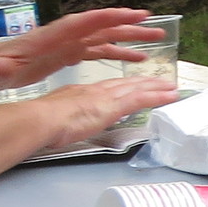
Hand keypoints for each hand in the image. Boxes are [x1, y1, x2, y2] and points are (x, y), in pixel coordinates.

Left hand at [0, 8, 165, 96]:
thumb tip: (1, 66)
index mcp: (48, 37)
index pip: (83, 23)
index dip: (109, 17)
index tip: (134, 14)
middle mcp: (61, 37)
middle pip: (100, 26)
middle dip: (127, 25)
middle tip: (155, 26)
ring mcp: (65, 45)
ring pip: (103, 37)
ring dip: (128, 38)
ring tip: (154, 41)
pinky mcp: (66, 54)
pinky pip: (97, 50)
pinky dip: (116, 52)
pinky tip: (134, 58)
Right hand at [35, 75, 178, 149]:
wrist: (40, 119)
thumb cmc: (37, 121)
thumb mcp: (49, 115)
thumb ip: (59, 118)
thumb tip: (59, 125)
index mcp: (78, 92)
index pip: (105, 87)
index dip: (120, 85)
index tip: (129, 84)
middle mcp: (94, 90)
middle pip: (124, 84)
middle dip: (142, 82)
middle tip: (158, 81)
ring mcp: (105, 97)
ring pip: (137, 89)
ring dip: (155, 87)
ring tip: (170, 86)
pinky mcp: (114, 106)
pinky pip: (142, 99)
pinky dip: (158, 97)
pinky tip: (170, 96)